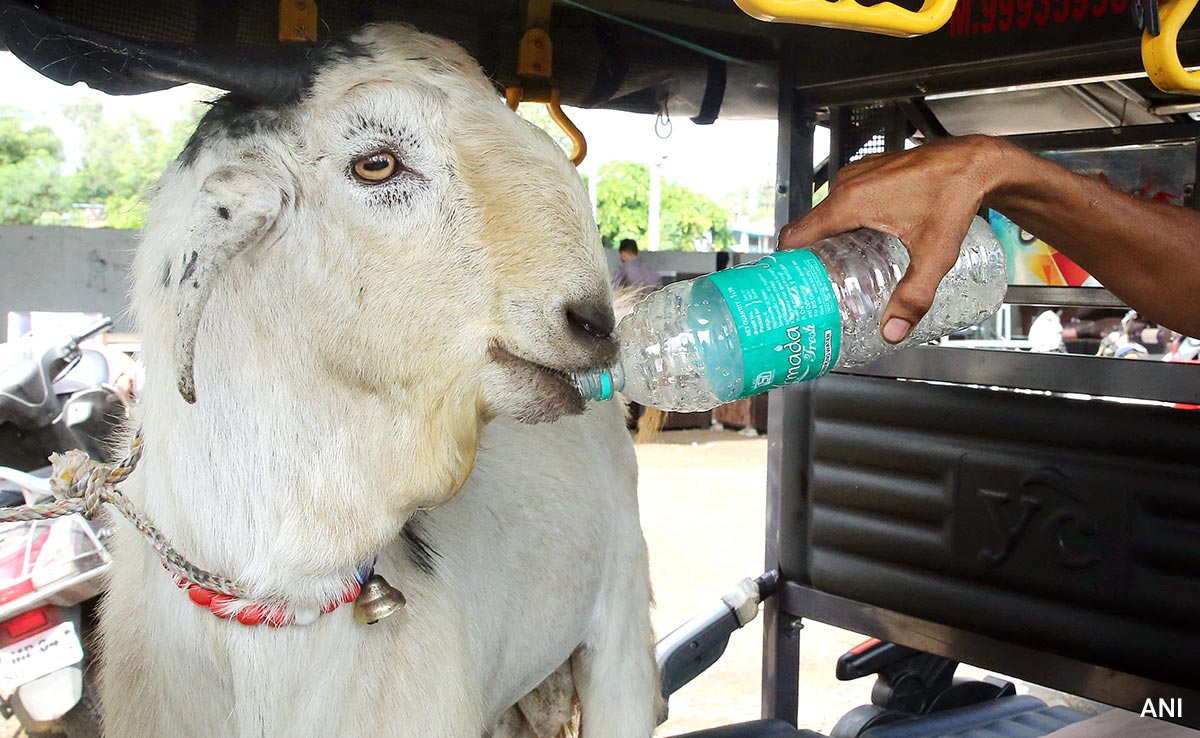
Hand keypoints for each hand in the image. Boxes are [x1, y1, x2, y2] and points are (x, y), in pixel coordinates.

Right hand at [778, 135, 1011, 342]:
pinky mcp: (870, 171)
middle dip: (812, 255)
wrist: (975, 163)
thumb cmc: (955, 195)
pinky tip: (864, 239)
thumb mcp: (934, 254)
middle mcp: (848, 184)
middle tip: (821, 283)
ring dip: (829, 237)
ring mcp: (858, 174)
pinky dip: (845, 220)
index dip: (788, 260)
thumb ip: (913, 296)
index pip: (796, 234)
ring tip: (842, 265)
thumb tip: (894, 329)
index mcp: (850, 202)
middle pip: (810, 226)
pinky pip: (843, 199)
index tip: (792, 281)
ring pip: (827, 212)